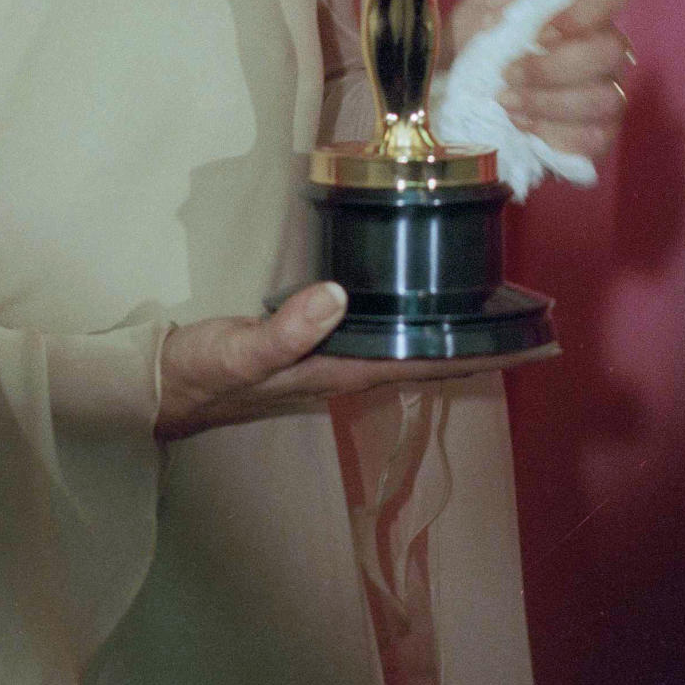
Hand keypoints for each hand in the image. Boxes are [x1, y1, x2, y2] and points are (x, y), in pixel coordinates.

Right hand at [155, 283, 556, 440]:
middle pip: (423, 360)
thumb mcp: (237, 351)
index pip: (420, 364)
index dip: (473, 355)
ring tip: (484, 320)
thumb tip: (337, 295)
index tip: (527, 344)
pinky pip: (373, 338)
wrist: (155, 389)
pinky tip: (408, 314)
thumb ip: (285, 329)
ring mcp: (324, 363)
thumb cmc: (197, 373)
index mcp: (335, 374)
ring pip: (402, 351)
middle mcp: (340, 372)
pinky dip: (404, 327)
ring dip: (444, 340)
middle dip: (475, 348)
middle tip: (528, 326)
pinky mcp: (306, 348)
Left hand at [446, 0, 629, 161]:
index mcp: (575, 10)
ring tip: (505, 102)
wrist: (434, 107)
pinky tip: (523, 128)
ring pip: (606, 98)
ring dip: (549, 103)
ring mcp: (600, 97)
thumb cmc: (463, 46)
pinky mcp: (591, 140)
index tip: (541, 30)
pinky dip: (556, 134)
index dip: (584, 12)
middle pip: (612, 51)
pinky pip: (597, 139)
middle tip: (507, 74)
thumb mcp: (487, 2)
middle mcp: (598, 50)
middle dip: (555, 67)